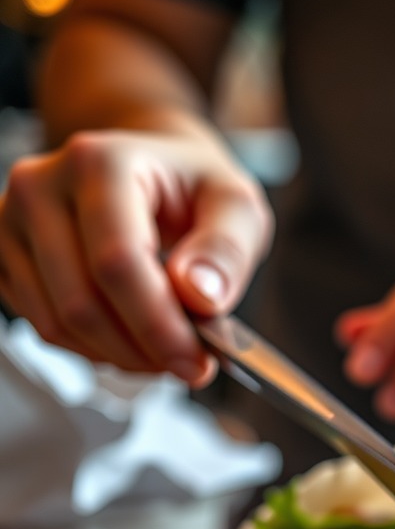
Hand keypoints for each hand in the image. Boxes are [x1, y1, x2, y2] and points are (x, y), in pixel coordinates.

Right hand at [0, 128, 273, 384]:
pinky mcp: (6, 256)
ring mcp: (14, 222)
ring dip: (121, 356)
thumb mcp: (237, 206)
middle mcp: (42, 186)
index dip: (159, 325)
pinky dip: (95, 349)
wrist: (156, 172)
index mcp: (100, 163)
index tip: (198, 363)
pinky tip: (133, 338)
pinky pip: (44, 327)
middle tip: (191, 365)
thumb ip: (226, 249)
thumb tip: (199, 295)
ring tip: (167, 350)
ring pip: (57, 324)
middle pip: (82, 302)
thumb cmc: (195, 188)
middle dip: (144, 350)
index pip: (118, 263)